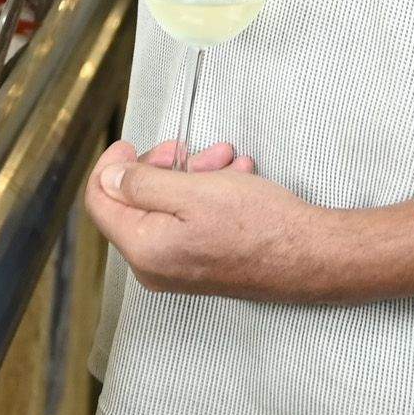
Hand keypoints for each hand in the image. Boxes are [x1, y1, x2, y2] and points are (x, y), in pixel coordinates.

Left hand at [85, 138, 338, 301]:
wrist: (313, 257)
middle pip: (135, 203)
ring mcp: (180, 269)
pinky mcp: (204, 265)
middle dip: (162, 167)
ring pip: (168, 208)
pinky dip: (208, 194)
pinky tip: (235, 176)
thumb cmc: (260, 226)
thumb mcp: (193, 191)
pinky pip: (190, 222)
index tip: (129, 145)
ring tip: (223, 157)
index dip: (110, 167)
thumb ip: (142, 184)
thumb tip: (110, 177)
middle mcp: (156, 267)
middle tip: (184, 149)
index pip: (100, 202)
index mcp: (144, 250)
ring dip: (192, 175)